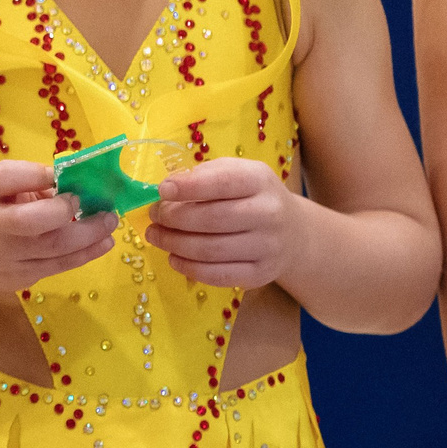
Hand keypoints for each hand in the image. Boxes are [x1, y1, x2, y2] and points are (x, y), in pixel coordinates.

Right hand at [0, 161, 117, 292]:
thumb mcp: (1, 189)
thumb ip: (32, 181)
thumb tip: (78, 179)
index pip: (4, 179)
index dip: (35, 175)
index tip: (62, 173)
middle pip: (28, 222)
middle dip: (66, 211)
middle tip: (96, 203)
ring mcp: (6, 257)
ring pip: (52, 249)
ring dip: (89, 235)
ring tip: (110, 222)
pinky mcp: (20, 278)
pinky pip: (58, 266)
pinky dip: (86, 254)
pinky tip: (104, 243)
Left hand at [144, 157, 298, 287]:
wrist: (293, 232)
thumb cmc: (251, 195)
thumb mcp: (235, 172)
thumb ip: (203, 175)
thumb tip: (167, 190)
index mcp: (259, 181)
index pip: (222, 183)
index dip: (189, 188)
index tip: (162, 190)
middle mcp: (269, 214)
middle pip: (212, 219)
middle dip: (174, 218)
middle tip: (153, 216)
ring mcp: (267, 247)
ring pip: (211, 250)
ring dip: (174, 244)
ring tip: (156, 236)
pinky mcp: (261, 274)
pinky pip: (219, 275)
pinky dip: (190, 268)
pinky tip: (174, 258)